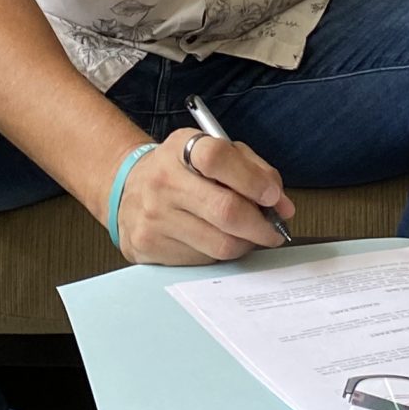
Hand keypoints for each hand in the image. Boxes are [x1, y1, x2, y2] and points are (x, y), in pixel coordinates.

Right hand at [111, 130, 295, 265]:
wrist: (127, 190)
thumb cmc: (182, 171)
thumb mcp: (213, 152)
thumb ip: (252, 170)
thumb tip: (281, 204)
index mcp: (181, 148)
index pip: (217, 158)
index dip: (252, 180)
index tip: (273, 196)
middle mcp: (163, 181)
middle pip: (224, 210)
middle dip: (260, 226)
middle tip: (273, 230)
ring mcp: (154, 217)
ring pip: (219, 244)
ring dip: (245, 244)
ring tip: (247, 235)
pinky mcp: (149, 247)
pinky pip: (202, 261)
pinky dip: (220, 254)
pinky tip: (218, 240)